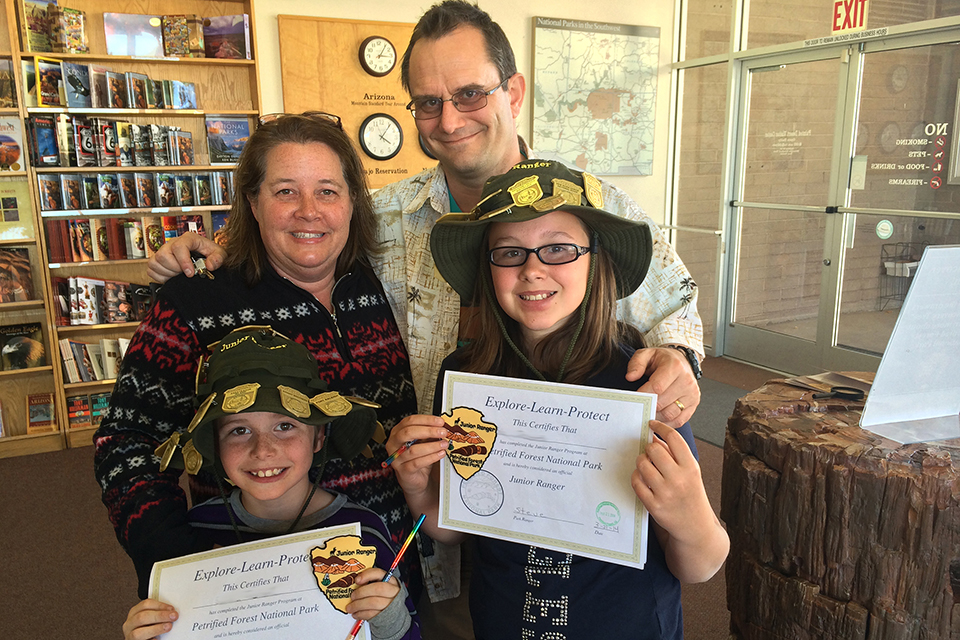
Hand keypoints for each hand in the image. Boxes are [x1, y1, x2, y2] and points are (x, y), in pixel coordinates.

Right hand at [123, 599, 177, 639]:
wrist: (142, 639)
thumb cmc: (146, 627)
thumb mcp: (150, 617)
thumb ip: (157, 613)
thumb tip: (171, 611)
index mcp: (134, 613)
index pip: (145, 605)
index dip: (160, 605)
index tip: (171, 608)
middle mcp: (130, 624)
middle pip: (142, 617)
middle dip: (160, 616)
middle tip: (173, 616)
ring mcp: (130, 636)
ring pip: (138, 633)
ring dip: (156, 629)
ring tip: (168, 627)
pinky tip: (158, 639)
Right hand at [148, 232, 224, 282]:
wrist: (203, 257)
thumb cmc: (209, 253)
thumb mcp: (219, 253)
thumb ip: (218, 258)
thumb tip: (210, 265)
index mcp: (188, 239)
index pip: (179, 246)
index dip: (183, 261)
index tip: (190, 273)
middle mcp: (172, 244)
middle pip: (163, 255)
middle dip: (175, 268)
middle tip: (185, 273)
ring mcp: (163, 252)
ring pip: (155, 262)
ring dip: (168, 273)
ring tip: (179, 274)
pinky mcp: (156, 261)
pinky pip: (151, 270)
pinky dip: (161, 277)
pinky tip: (172, 277)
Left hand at [344, 567, 399, 619]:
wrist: (393, 610)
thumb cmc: (383, 596)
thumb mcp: (379, 585)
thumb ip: (369, 582)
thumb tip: (356, 583)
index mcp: (390, 580)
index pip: (379, 573)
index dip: (367, 576)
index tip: (357, 580)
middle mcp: (393, 591)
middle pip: (377, 589)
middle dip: (361, 592)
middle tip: (352, 596)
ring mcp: (391, 604)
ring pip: (373, 603)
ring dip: (358, 605)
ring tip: (351, 608)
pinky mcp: (386, 615)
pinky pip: (372, 614)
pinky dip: (361, 614)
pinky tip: (356, 614)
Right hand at [385, 415, 449, 497]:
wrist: (414, 477)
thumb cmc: (417, 457)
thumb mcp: (422, 442)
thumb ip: (429, 433)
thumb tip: (440, 427)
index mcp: (397, 432)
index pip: (409, 421)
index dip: (426, 420)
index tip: (439, 421)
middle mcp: (394, 444)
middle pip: (408, 433)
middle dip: (428, 431)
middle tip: (442, 432)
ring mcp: (397, 458)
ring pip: (414, 450)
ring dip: (432, 446)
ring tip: (444, 444)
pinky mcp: (403, 470)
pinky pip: (417, 463)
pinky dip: (431, 458)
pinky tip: (440, 454)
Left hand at [626, 347, 700, 426]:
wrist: (682, 361)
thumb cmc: (663, 360)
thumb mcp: (646, 354)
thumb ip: (636, 364)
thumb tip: (630, 377)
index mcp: (675, 367)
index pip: (657, 387)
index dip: (643, 395)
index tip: (635, 398)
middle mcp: (686, 381)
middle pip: (662, 403)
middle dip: (648, 406)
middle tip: (639, 407)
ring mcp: (692, 394)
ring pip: (670, 414)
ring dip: (656, 417)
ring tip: (647, 412)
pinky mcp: (694, 404)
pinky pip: (679, 420)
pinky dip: (666, 423)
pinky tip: (658, 418)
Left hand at [631, 420, 728, 582]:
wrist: (696, 527)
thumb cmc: (691, 494)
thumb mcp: (690, 472)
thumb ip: (675, 454)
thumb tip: (655, 436)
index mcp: (691, 467)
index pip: (674, 438)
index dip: (661, 427)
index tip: (652, 424)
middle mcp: (679, 479)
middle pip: (654, 449)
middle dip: (649, 448)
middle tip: (650, 452)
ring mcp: (666, 493)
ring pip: (642, 464)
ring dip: (641, 461)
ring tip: (646, 465)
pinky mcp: (654, 506)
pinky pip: (636, 482)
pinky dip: (636, 477)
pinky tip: (641, 478)